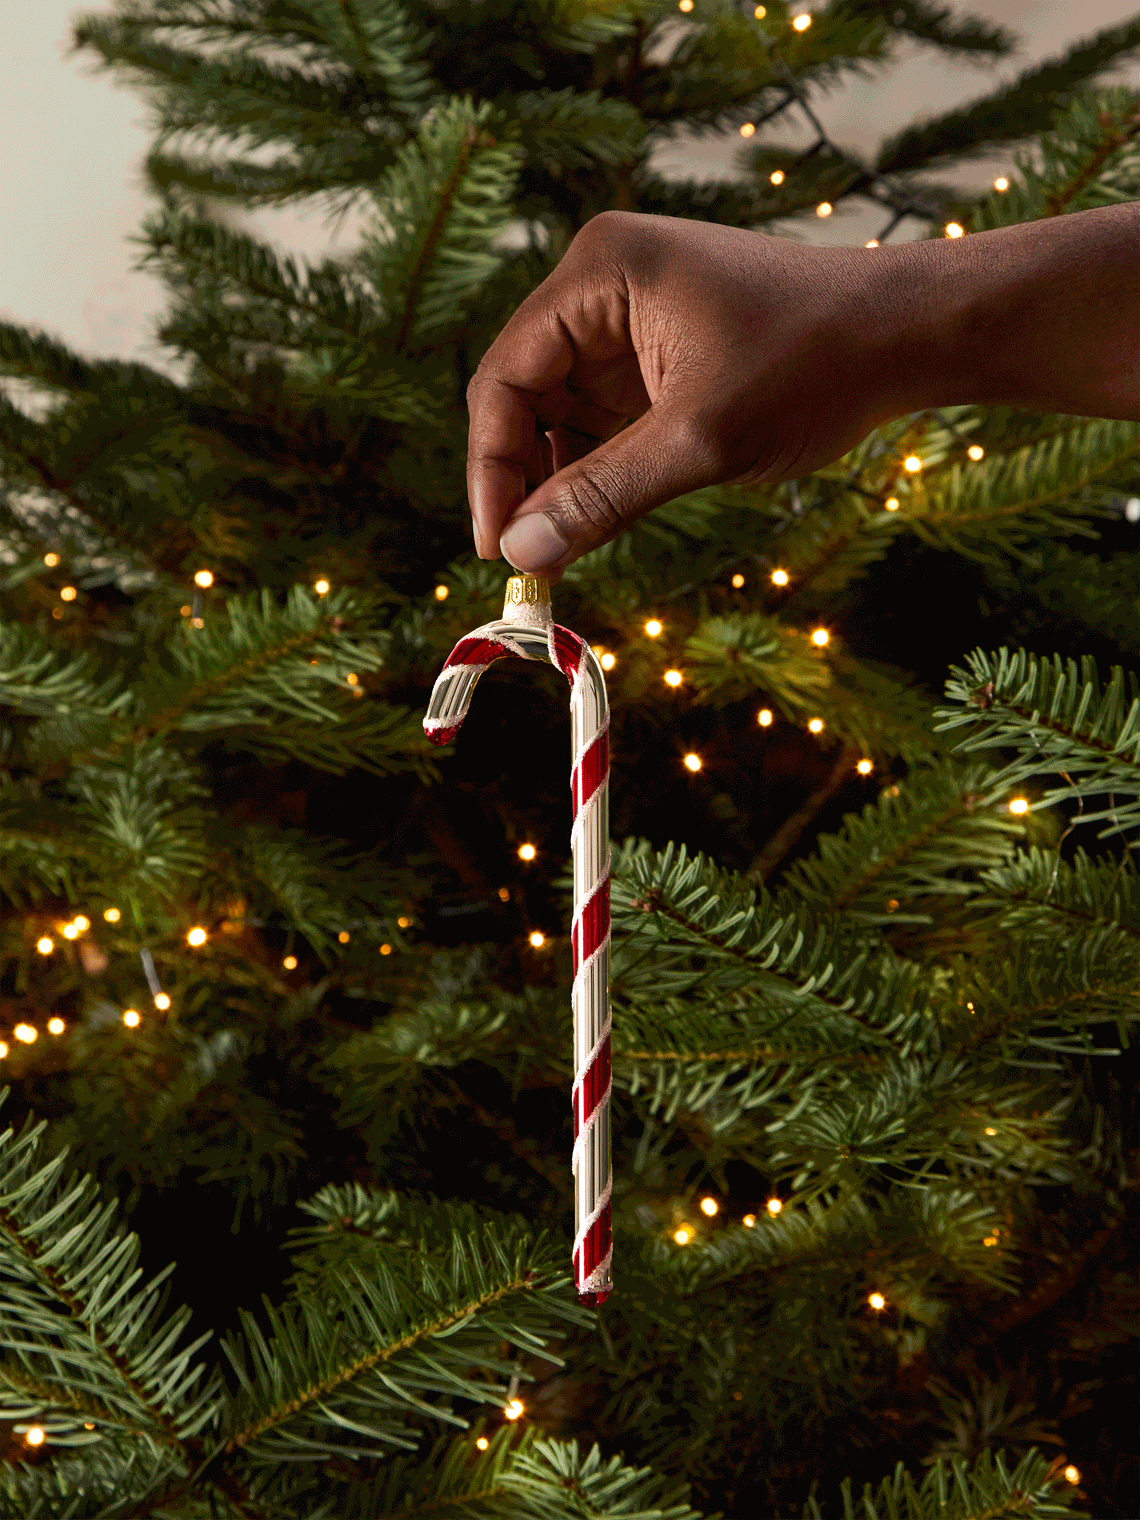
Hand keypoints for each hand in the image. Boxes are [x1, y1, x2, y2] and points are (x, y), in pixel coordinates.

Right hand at [465, 210, 908, 581]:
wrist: (908, 336)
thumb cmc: (814, 364)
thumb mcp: (701, 439)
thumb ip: (603, 495)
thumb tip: (522, 553)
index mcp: (600, 272)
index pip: (507, 376)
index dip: (492, 467)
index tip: (499, 548)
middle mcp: (603, 285)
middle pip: (525, 393)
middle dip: (523, 478)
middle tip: (527, 560)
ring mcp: (630, 319)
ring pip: (562, 413)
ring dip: (559, 480)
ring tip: (562, 549)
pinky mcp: (658, 353)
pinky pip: (603, 417)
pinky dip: (597, 469)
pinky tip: (598, 519)